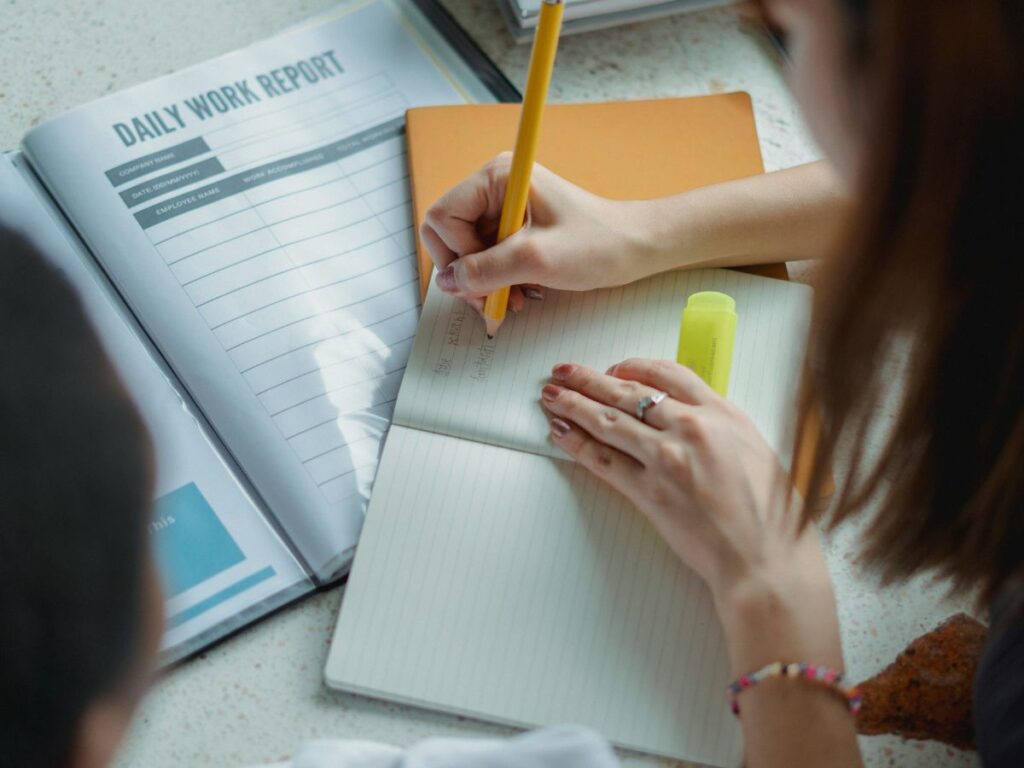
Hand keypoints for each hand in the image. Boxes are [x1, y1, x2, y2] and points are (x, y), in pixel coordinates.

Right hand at [420, 153, 654, 312]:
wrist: (636, 247)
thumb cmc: (598, 243)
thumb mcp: (536, 260)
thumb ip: (485, 270)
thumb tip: (447, 281)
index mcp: (497, 177)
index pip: (443, 216)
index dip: (457, 254)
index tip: (486, 277)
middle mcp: (495, 187)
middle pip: (451, 236)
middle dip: (469, 274)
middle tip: (493, 301)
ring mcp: (503, 208)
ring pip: (468, 252)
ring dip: (485, 282)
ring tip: (513, 300)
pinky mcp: (514, 228)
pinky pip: (487, 258)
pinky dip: (498, 280)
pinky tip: (519, 292)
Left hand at [540, 358, 841, 672]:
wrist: (765, 560)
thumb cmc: (771, 515)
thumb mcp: (755, 450)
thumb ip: (720, 428)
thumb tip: (689, 417)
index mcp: (722, 413)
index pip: (668, 374)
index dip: (633, 367)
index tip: (614, 368)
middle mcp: (692, 427)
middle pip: (628, 392)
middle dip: (590, 379)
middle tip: (565, 371)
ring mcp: (667, 458)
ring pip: (608, 421)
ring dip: (574, 405)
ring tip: (551, 397)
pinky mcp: (648, 491)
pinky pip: (603, 460)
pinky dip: (577, 445)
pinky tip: (561, 434)